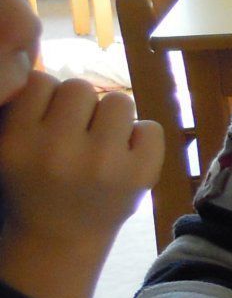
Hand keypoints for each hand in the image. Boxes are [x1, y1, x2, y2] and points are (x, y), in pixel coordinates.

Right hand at [0, 71, 163, 297]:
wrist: (59, 242)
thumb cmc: (31, 185)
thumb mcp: (7, 146)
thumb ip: (20, 106)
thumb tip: (35, 55)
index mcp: (16, 141)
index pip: (39, 81)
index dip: (47, 96)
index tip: (47, 119)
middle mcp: (57, 151)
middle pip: (80, 87)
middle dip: (81, 105)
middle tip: (76, 133)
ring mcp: (102, 164)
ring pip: (118, 100)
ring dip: (112, 118)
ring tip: (101, 143)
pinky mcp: (139, 176)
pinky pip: (151, 128)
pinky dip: (142, 139)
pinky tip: (123, 158)